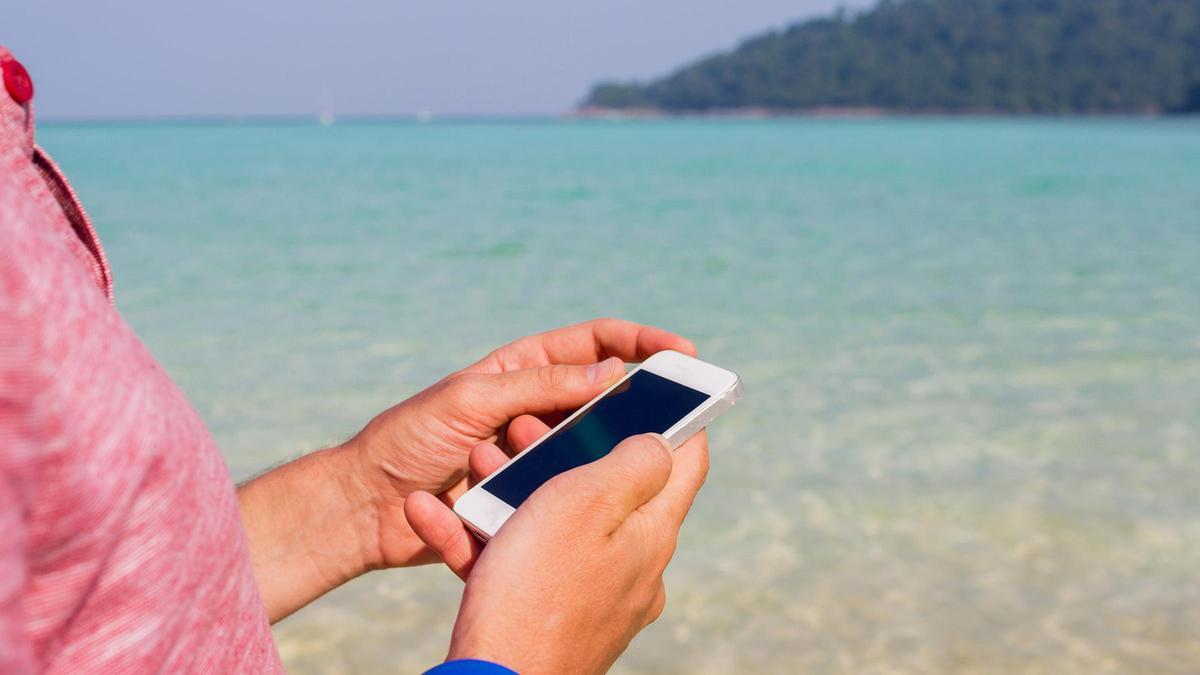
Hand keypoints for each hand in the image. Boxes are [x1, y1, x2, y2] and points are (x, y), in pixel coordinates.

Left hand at [346, 319, 695, 569]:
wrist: (364, 507)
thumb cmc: (407, 440)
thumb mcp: (472, 400)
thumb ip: (541, 385)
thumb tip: (615, 374)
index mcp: (524, 368)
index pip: (596, 345)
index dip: (642, 343)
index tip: (683, 354)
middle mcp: (536, 408)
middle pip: (605, 398)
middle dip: (633, 406)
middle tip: (668, 418)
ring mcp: (535, 453)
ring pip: (588, 450)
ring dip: (582, 456)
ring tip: (549, 464)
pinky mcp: (527, 496)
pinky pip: (562, 493)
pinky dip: (569, 497)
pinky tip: (566, 505)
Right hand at [406, 424, 709, 673]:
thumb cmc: (538, 592)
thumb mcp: (588, 504)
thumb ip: (632, 464)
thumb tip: (663, 442)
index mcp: (650, 533)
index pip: (686, 462)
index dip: (677, 416)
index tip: (653, 385)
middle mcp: (630, 567)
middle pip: (608, 490)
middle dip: (562, 450)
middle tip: (524, 426)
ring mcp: (590, 596)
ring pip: (554, 523)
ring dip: (511, 488)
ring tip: (476, 462)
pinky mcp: (546, 617)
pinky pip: (516, 563)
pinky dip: (478, 537)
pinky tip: (433, 514)